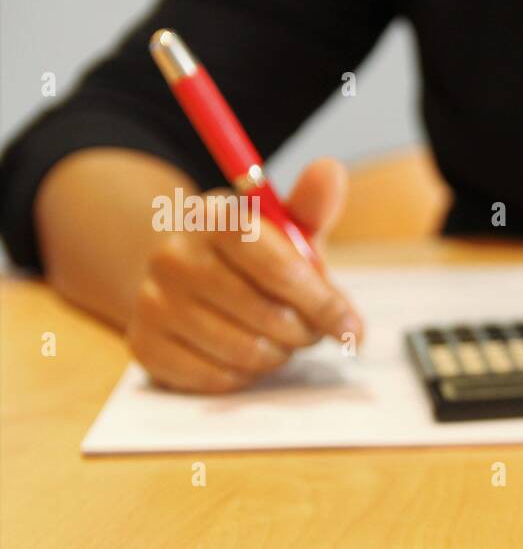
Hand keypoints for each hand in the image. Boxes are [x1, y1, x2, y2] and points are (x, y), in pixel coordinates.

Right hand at [126, 157, 362, 392]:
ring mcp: (152, 300)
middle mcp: (174, 255)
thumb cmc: (252, 257)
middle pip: (267, 315)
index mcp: (214, 218)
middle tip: (310, 329)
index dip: (322, 301)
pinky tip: (244, 353)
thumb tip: (331, 170)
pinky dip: (244, 375)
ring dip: (278, 354)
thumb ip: (312, 206)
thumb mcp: (284, 228)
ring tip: (278, 338)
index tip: (351, 327)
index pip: (279, 266)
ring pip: (246, 352)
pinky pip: (218, 378)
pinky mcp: (144, 344)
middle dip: (304, 331)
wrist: (183, 279)